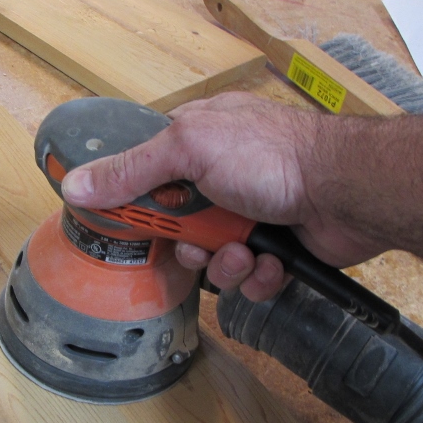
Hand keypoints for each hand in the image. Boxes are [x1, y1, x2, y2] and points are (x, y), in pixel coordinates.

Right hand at [59, 93, 384, 300]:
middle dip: (186, 245)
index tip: (125, 224)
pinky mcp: (277, 249)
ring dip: (224, 266)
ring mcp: (250, 214)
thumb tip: (74, 184)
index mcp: (196, 142)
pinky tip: (271, 263)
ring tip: (245, 252)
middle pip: (176, 228)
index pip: (145, 177)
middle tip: (197, 241)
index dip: (134, 206)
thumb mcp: (189, 148)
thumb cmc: (274, 155)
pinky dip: (258, 278)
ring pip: (211, 261)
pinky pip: (248, 280)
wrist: (347, 190)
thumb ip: (131, 169)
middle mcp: (221, 177)